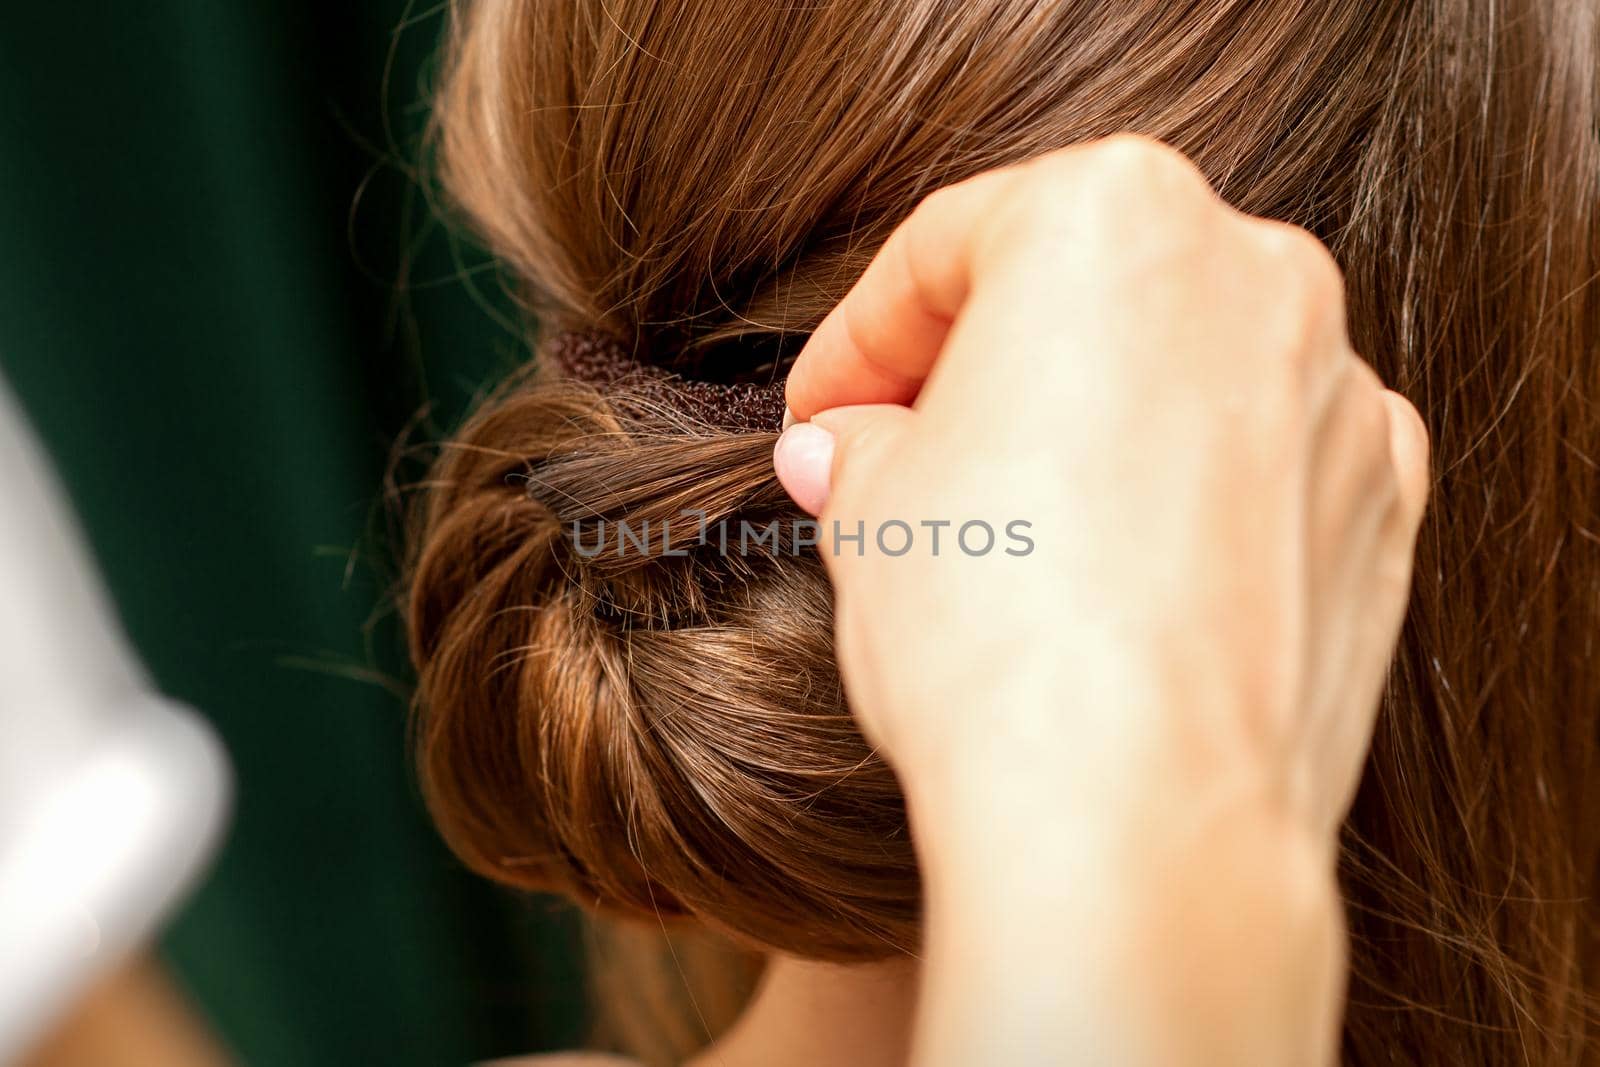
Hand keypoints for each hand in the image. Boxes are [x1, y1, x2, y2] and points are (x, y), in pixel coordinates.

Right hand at [777, 134, 1428, 845]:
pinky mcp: (1380, 506)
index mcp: (1113, 216)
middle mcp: (1255, 273)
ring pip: (1178, 374)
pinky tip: (1122, 577)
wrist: (1140, 818)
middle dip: (979, 368)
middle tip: (901, 452)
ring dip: (1089, 428)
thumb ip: (865, 443)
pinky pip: (1260, 465)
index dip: (861, 338)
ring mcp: (1336, 392)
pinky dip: (1188, 497)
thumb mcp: (871, 506)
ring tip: (1010, 528)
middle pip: (1081, 293)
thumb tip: (848, 447)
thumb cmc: (992, 632)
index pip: (949, 248)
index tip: (824, 410)